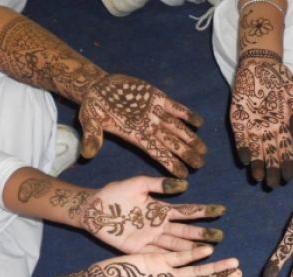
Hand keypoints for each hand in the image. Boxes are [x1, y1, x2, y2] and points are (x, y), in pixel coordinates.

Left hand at [78, 176, 224, 253]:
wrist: (92, 210)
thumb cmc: (114, 195)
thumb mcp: (137, 184)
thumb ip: (158, 184)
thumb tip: (184, 185)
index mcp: (161, 209)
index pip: (187, 211)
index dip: (204, 211)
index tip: (221, 210)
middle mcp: (160, 225)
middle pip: (186, 230)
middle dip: (203, 233)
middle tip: (220, 236)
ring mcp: (151, 239)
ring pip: (176, 244)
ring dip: (192, 248)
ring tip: (210, 250)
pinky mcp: (140, 250)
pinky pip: (159, 254)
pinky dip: (172, 258)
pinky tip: (186, 261)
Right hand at [79, 74, 206, 177]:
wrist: (99, 86)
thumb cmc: (94, 106)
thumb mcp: (89, 119)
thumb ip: (92, 135)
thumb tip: (88, 153)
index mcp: (135, 135)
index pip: (156, 152)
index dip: (169, 163)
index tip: (183, 175)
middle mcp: (149, 127)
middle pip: (171, 143)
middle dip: (186, 154)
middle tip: (200, 165)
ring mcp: (155, 113)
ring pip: (177, 128)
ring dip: (191, 138)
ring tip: (204, 150)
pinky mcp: (158, 98)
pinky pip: (176, 108)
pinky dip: (187, 114)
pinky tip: (199, 123)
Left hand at [231, 53, 292, 187]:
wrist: (261, 63)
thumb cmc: (281, 80)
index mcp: (284, 127)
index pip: (286, 151)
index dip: (287, 165)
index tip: (288, 177)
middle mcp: (268, 131)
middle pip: (271, 155)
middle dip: (272, 170)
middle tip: (272, 185)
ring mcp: (253, 127)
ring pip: (256, 150)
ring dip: (257, 164)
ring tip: (258, 178)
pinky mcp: (239, 120)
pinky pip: (240, 138)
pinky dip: (242, 149)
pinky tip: (244, 160)